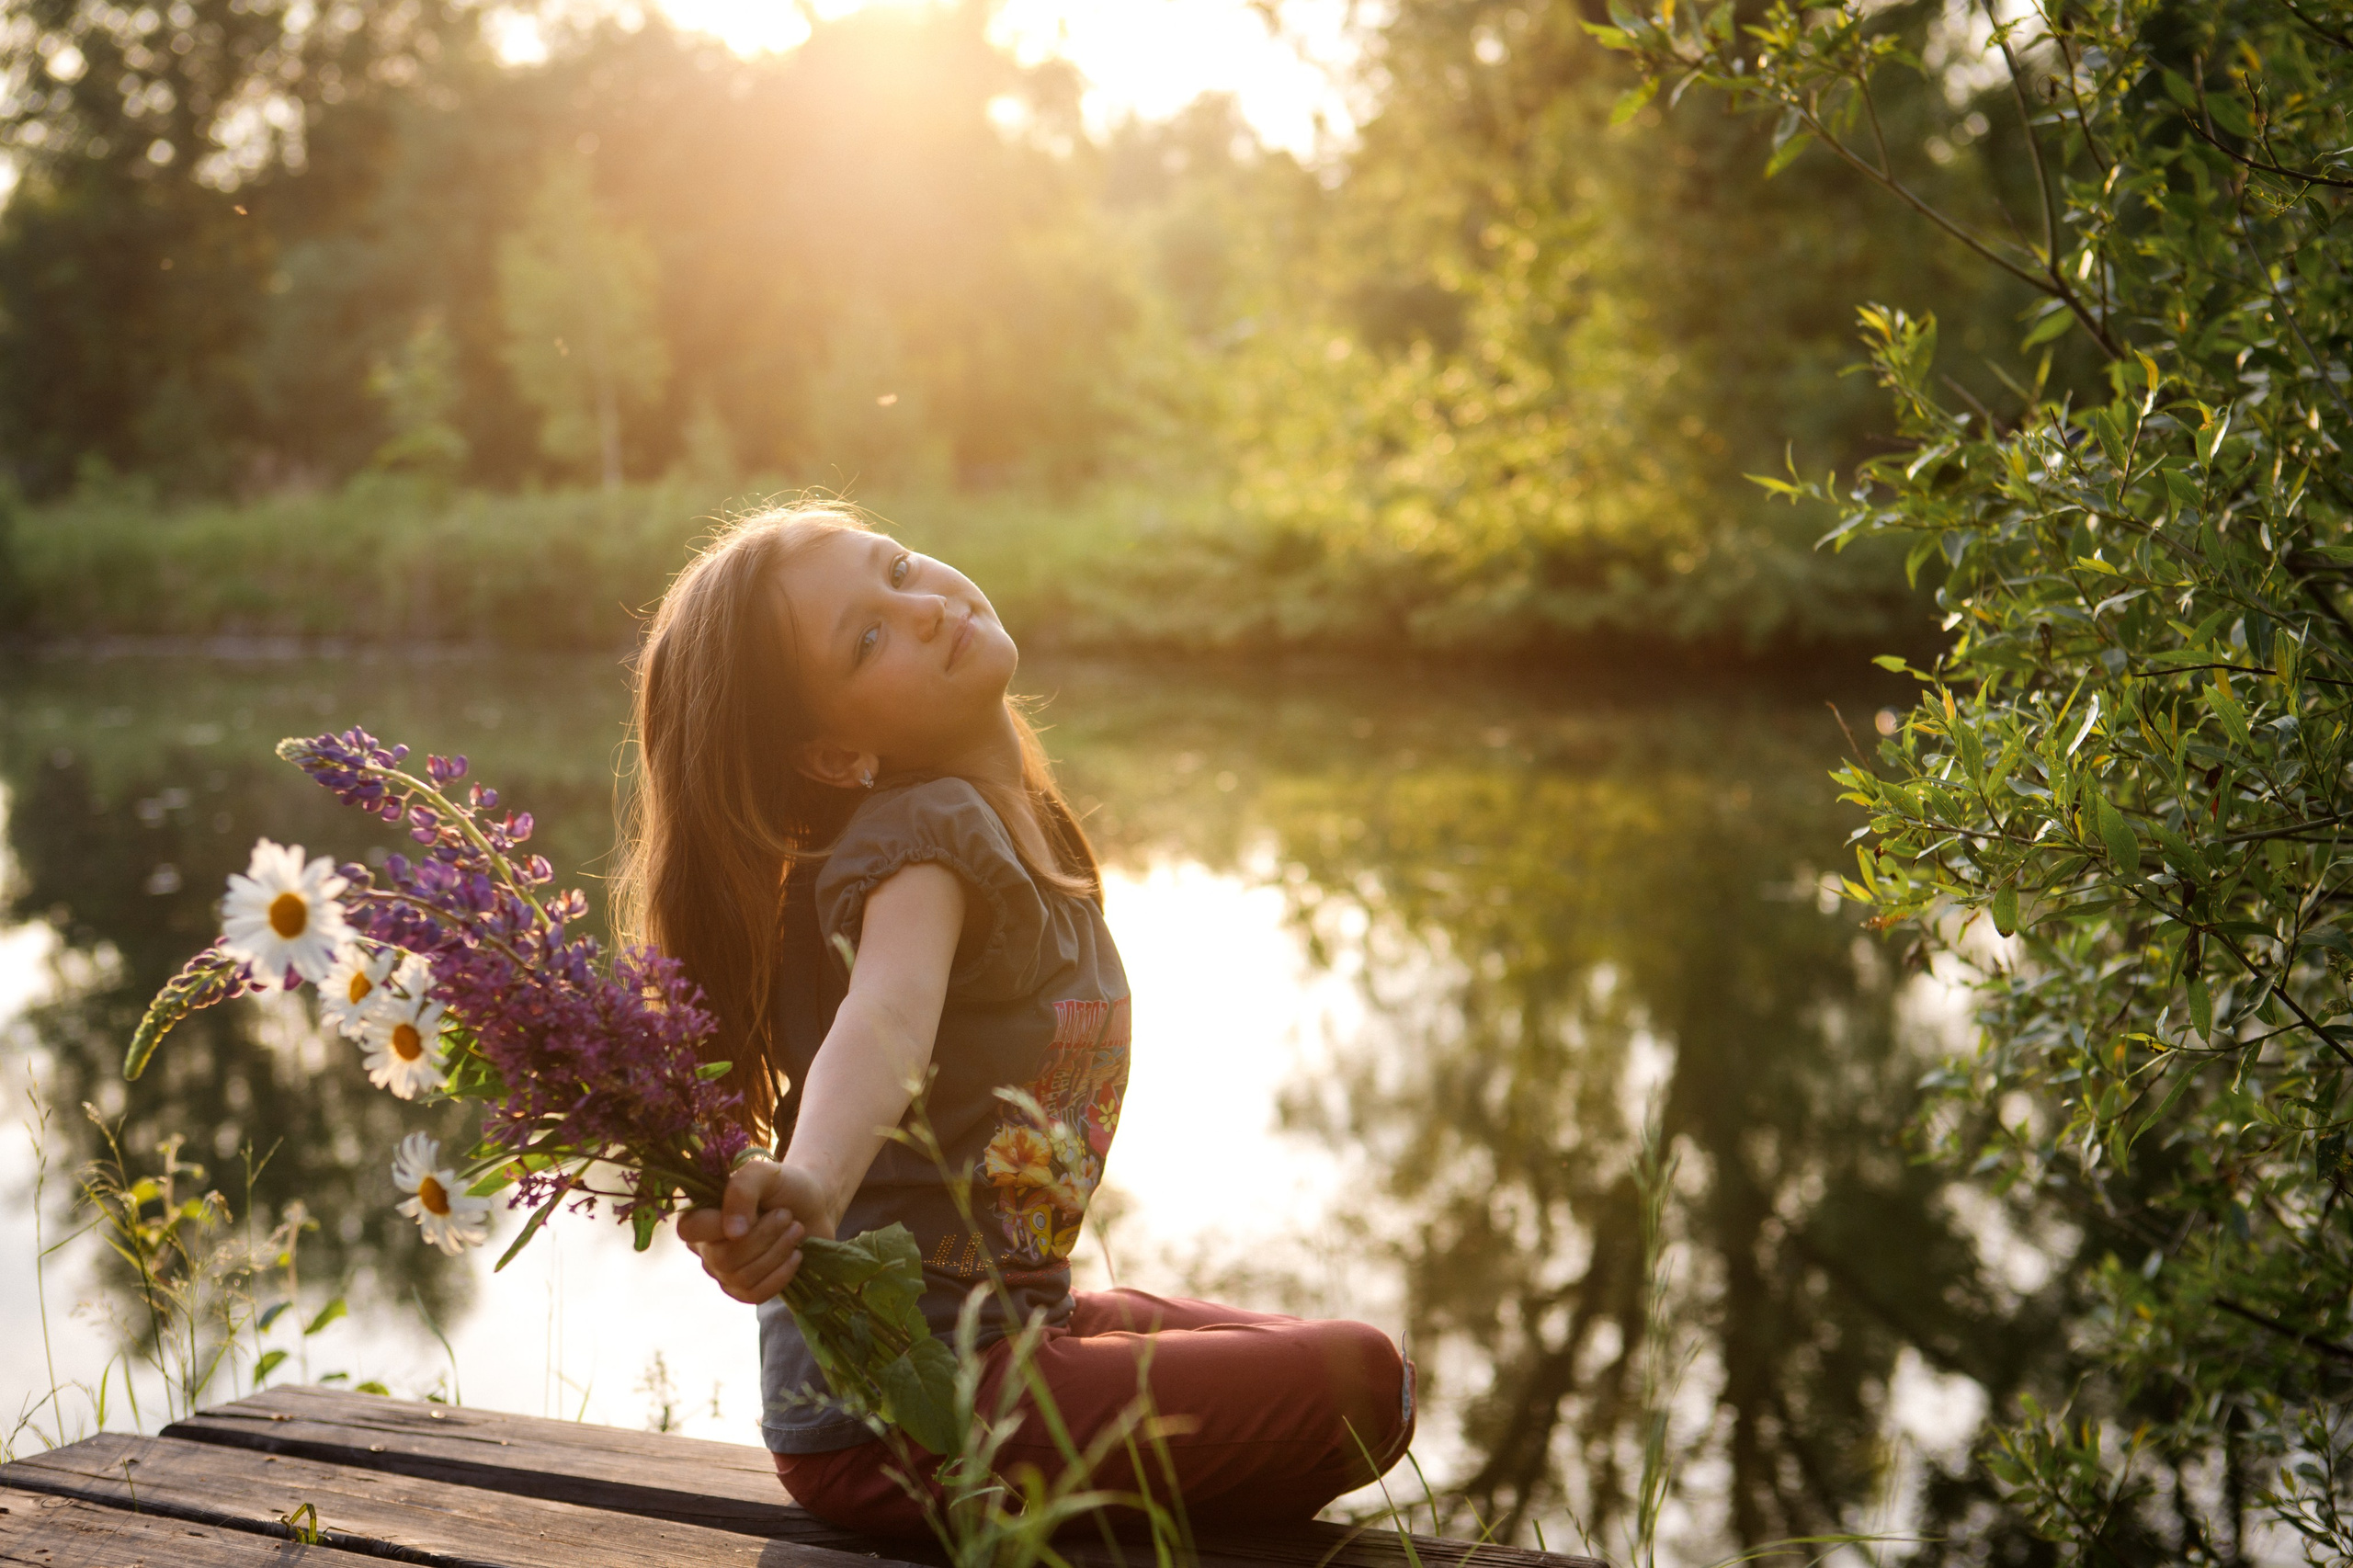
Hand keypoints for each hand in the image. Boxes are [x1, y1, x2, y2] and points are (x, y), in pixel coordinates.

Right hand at [677, 1157, 835, 1304]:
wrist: (814, 1206)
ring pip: (741, 1277)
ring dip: (778, 1252)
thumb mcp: (764, 1175)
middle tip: (787, 1216)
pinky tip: (796, 1255)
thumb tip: (732, 1234)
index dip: (723, 1226)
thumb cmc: (785, 1187)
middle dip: (764, 1238)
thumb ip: (742, 1191)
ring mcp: (722, 1271)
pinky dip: (781, 1275)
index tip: (758, 1211)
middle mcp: (704, 1245)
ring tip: (796, 1230)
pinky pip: (754, 1295)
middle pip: (723, 1258)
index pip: (691, 1229)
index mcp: (700, 1213)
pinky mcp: (742, 1289)